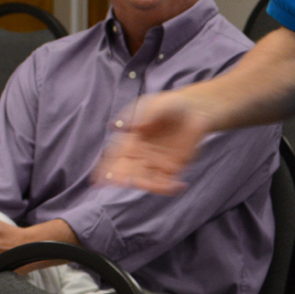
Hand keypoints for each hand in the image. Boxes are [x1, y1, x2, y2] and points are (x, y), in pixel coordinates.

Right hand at [93, 91, 213, 194]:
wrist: (194, 109)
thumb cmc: (169, 105)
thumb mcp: (156, 105)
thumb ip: (144, 115)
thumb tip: (127, 127)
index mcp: (130, 141)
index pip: (114, 157)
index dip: (105, 168)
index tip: (100, 177)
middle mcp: (140, 155)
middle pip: (127, 171)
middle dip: (122, 178)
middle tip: (122, 181)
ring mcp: (156, 163)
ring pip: (145, 180)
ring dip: (144, 184)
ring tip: (143, 184)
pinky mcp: (172, 168)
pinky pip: (166, 183)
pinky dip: (169, 188)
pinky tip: (179, 184)